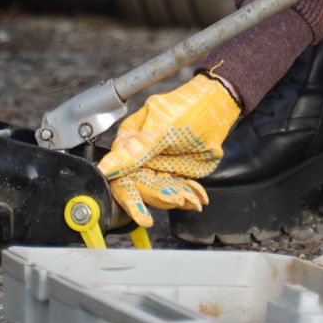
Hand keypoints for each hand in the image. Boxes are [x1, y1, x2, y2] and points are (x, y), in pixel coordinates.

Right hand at [95, 74, 240, 228]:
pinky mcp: (177, 173)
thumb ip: (133, 152)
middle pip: (141, 188)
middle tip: (175, 198)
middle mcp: (142, 156)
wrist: (219, 107)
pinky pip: (180, 190)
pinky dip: (190, 195)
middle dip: (159, 196)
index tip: (141, 214)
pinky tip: (198, 197)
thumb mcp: (160, 130)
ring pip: (162, 192)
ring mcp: (160, 165)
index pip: (120, 176)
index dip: (130, 198)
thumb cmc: (187, 109)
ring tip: (191, 197)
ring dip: (177, 196)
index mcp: (130, 142)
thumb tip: (104, 168)